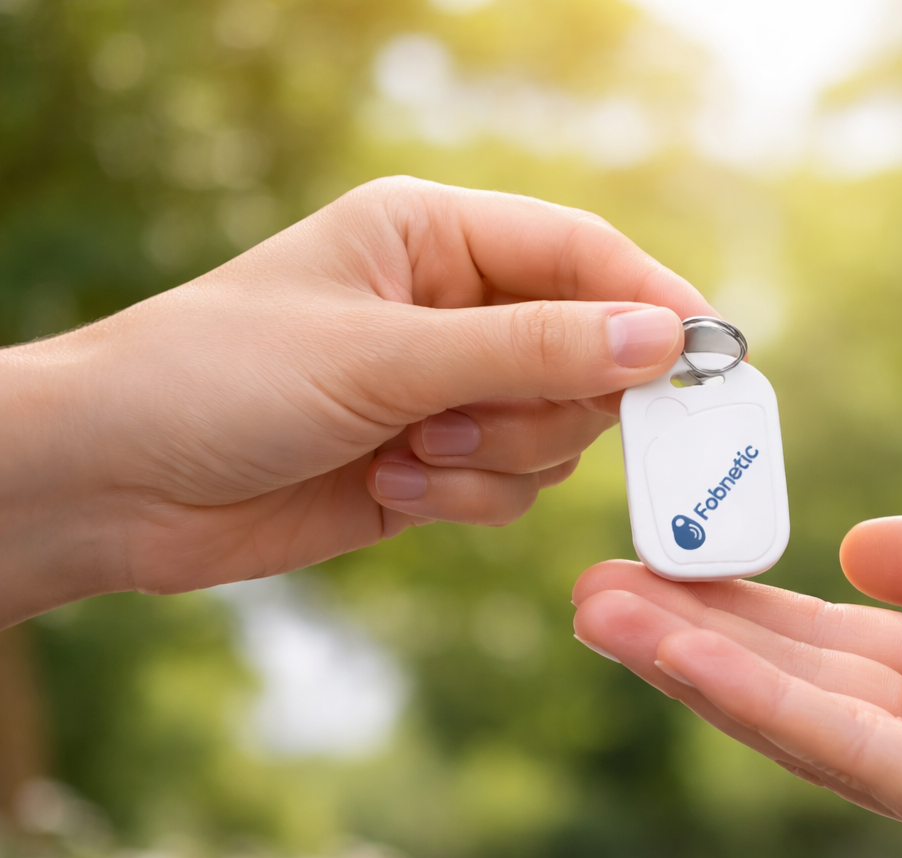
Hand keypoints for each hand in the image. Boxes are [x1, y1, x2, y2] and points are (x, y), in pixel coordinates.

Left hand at [0, 176, 709, 624]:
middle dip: (547, 403)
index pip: (582, 253)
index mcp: (434, 235)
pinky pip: (512, 488)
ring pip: (556, 430)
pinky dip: (466, 500)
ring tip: (409, 457)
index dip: (651, 301)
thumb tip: (663, 340)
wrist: (112, 486)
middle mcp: (451, 306)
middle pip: (586, 351)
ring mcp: (445, 389)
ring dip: (497, 459)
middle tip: (484, 424)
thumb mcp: (387, 356)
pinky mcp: (433, 464)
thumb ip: (532, 349)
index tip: (711, 357)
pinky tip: (388, 489)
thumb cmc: (221, 380)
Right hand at [574, 508, 901, 857]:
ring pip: (807, 723)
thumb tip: (854, 545)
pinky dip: (769, 705)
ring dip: (701, 670)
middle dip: (694, 638)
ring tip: (603, 611)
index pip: (834, 639)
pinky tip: (692, 655)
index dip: (746, 600)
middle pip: (799, 683)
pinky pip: (861, 752)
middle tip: (589, 586)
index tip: (666, 551)